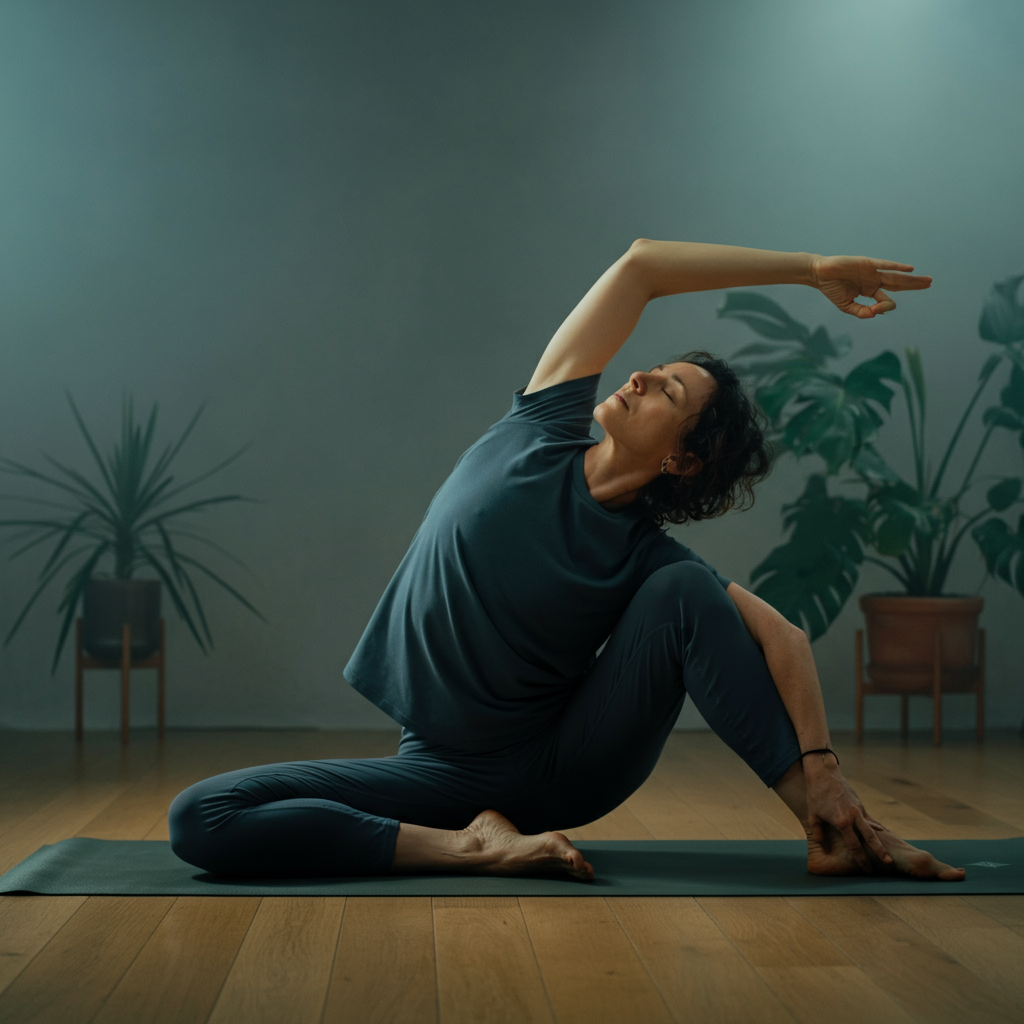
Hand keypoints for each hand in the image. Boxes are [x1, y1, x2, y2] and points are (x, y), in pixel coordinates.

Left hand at [802, 759, 892, 870]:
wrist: (823, 775)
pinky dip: (876, 828)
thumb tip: (824, 847)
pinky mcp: (859, 805)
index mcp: (842, 822)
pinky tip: (883, 834)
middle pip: (870, 838)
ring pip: (873, 828)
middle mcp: (853, 816)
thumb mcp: (813, 817)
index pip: (854, 845)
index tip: (868, 869)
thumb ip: (819, 834)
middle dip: (880, 851)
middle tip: (889, 863)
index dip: (861, 859)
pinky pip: (869, 820)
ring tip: (889, 851)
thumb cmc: (815, 796)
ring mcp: (858, 810)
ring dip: (882, 841)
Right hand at [811, 255, 931, 318]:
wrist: (820, 275)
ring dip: (912, 279)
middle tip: (930, 283)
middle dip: (914, 285)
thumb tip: (880, 313)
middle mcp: (874, 280)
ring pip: (896, 276)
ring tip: (927, 280)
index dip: (885, 305)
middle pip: (899, 284)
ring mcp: (872, 271)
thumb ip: (862, 312)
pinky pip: (885, 266)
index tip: (876, 308)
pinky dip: (897, 267)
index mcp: (870, 290)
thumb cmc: (832, 289)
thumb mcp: (847, 306)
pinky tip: (910, 269)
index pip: (885, 298)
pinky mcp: (867, 263)